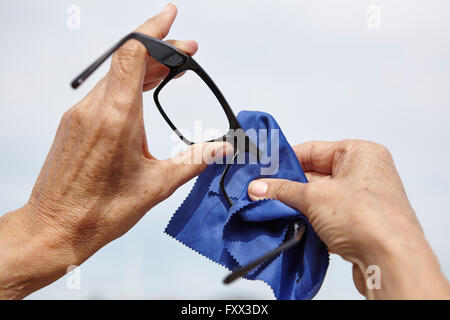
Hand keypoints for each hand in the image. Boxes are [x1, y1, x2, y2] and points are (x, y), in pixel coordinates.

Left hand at [0, 4, 230, 298]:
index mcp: (117, 117)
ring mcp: (80, 114)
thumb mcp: (158, 185)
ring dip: (146, 68)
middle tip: (188, 53)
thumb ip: (195, 159)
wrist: (56, 228)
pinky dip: (128, 84)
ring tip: (172, 70)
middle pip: (129, 60)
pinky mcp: (75, 123)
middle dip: (161, 51)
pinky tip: (144, 92)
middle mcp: (95, 108)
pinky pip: (104, 91)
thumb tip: (223, 147)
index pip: (134, 53)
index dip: (154, 30)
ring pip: (116, 75)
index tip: (172, 18)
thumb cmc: (101, 210)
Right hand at [248, 140, 449, 298]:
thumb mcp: (314, 197)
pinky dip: (309, 221)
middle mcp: (365, 174)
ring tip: (274, 208)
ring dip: (298, 206)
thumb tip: (259, 187)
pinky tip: (291, 225)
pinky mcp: (359, 224)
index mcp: (361, 153)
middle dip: (289, 186)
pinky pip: (326, 216)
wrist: (391, 260)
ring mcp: (363, 200)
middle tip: (264, 192)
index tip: (265, 170)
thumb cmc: (368, 218)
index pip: (314, 150)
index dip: (286, 160)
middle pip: (315, 175)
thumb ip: (283, 191)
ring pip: (319, 198)